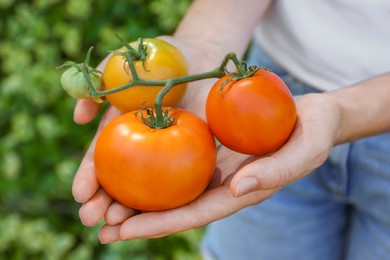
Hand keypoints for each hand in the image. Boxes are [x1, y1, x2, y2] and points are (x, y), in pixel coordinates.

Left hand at [73, 92, 342, 242]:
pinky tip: (126, 165)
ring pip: (172, 187)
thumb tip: (237, 189)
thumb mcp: (303, 150)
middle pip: (177, 207)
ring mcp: (215, 168)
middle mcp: (223, 185)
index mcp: (242, 192)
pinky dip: (151, 166)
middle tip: (100, 227)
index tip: (126, 230)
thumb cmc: (312, 132)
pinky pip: (177, 159)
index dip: (162, 224)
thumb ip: (275, 172)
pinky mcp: (210, 149)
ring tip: (100, 204)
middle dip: (139, 220)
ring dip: (137, 197)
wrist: (312, 115)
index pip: (197, 214)